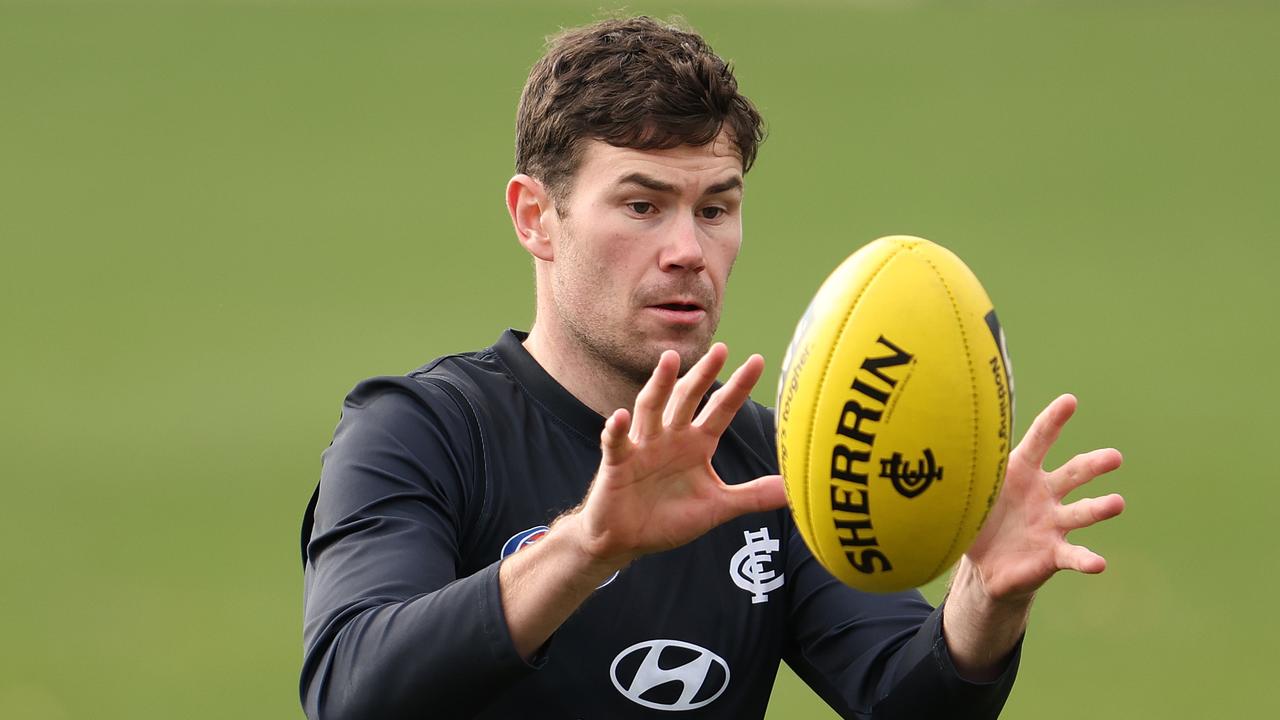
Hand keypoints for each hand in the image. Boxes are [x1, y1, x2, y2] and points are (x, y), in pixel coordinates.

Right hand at [572, 343, 787, 566]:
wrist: (627, 539)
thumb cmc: (669, 518)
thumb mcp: (717, 507)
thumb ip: (753, 496)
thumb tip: (792, 490)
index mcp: (696, 444)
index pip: (720, 409)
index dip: (738, 387)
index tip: (757, 360)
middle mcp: (671, 437)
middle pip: (687, 398)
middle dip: (703, 374)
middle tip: (720, 349)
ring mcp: (642, 447)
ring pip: (652, 409)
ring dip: (659, 385)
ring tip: (669, 359)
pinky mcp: (617, 463)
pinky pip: (617, 443)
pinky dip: (617, 429)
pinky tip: (621, 417)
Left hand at [942, 393, 1124, 678]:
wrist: (984, 565)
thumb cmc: (979, 518)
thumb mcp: (966, 492)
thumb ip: (958, 470)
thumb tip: (926, 439)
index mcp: (1022, 471)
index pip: (1041, 440)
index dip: (1054, 421)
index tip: (1070, 401)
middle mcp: (1045, 493)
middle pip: (1074, 473)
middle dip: (1095, 464)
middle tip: (1114, 457)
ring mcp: (1053, 524)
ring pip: (1081, 512)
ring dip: (1100, 508)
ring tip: (1117, 503)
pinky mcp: (1054, 554)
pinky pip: (1073, 555)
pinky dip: (1086, 559)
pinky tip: (1099, 564)